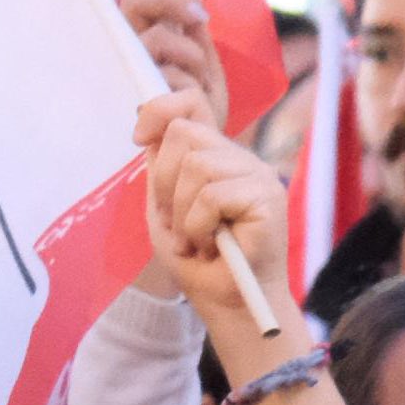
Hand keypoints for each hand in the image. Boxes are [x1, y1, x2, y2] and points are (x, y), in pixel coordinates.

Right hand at [121, 0, 228, 131]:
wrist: (201, 152)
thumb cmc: (199, 114)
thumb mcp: (204, 66)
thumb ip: (194, 37)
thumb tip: (192, 4)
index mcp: (143, 42)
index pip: (139, 2)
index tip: (199, 11)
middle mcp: (128, 55)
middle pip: (134, 4)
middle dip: (172, 4)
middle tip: (199, 21)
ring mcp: (126, 74)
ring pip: (153, 38)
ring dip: (188, 54)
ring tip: (200, 82)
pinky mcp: (131, 96)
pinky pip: (162, 71)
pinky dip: (187, 81)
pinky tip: (192, 100)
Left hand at [134, 89, 289, 336]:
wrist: (226, 301)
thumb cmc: (197, 259)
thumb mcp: (165, 208)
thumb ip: (160, 168)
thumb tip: (146, 125)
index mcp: (214, 156)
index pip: (191, 103)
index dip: (160, 109)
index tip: (136, 138)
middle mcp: (238, 158)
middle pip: (183, 133)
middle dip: (164, 182)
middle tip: (176, 222)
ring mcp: (257, 175)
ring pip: (195, 165)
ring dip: (182, 213)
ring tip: (197, 238)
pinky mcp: (267, 197)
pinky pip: (212, 196)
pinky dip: (198, 227)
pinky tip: (211, 245)